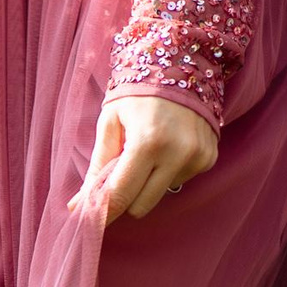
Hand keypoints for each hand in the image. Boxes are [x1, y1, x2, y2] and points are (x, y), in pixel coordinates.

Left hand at [71, 95, 218, 223]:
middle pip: (140, 206)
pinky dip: (168, 171)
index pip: (121, 195)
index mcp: (148, 142)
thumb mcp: (111, 123)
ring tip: (149, 148)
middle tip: (120, 172)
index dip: (102, 212)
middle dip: (126, 196)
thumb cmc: (138, 93)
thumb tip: (76, 206)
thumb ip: (97, 168)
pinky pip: (179, 181)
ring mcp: (198, 157)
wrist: (182, 64)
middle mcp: (178, 153)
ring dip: (149, 181)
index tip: (89, 222)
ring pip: (160, 195)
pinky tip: (168, 146)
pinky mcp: (209, 158)